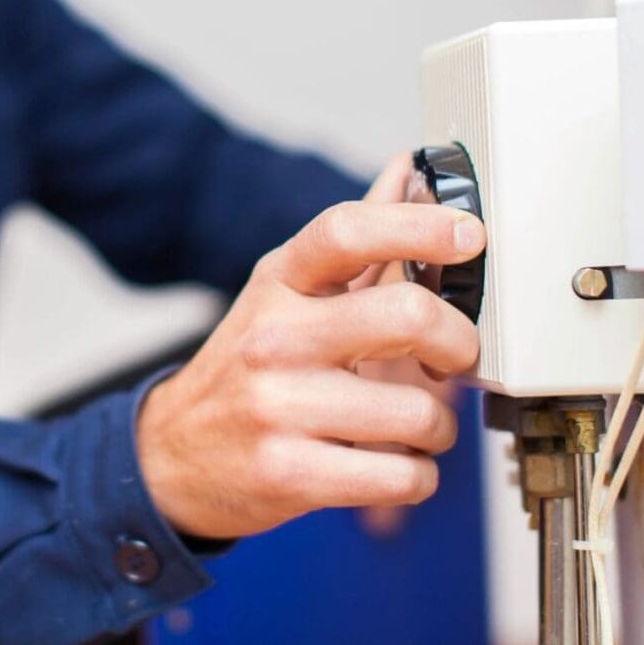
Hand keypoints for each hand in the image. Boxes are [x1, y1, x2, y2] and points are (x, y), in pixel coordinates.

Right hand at [136, 155, 483, 539]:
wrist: (174, 454)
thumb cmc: (250, 366)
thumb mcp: (288, 292)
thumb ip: (356, 237)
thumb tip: (410, 167)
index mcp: (280, 281)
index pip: (346, 230)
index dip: (419, 226)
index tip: (469, 235)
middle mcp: (275, 337)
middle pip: (406, 315)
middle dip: (459, 342)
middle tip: (456, 355)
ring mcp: (278, 407)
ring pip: (419, 412)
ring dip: (438, 426)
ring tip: (415, 424)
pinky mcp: (289, 474)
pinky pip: (403, 476)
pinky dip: (418, 475)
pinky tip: (394, 464)